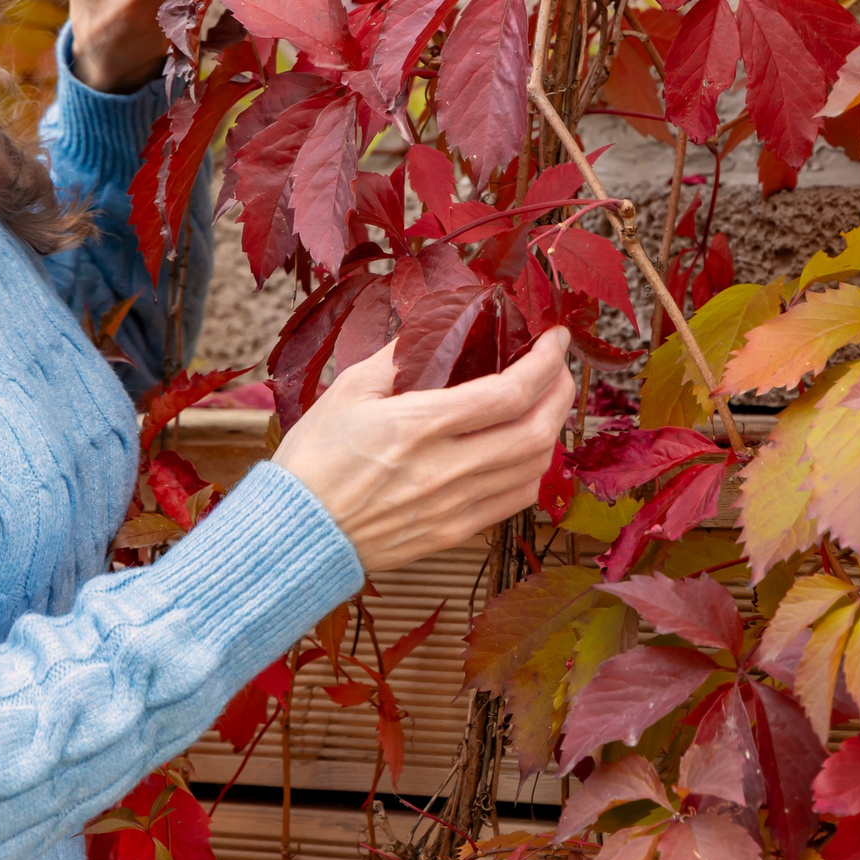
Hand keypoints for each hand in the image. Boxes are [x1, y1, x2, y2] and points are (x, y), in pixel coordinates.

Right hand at [270, 328, 575, 572]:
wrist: (298, 533)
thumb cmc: (314, 458)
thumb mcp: (348, 390)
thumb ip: (397, 355)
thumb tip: (433, 326)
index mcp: (418, 425)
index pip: (509, 391)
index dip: (545, 361)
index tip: (555, 339)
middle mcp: (445, 468)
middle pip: (536, 431)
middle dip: (561, 393)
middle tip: (559, 368)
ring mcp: (454, 506)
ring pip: (533, 468)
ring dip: (552, 431)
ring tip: (546, 405)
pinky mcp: (453, 533)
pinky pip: (513, 501)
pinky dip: (532, 470)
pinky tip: (524, 451)